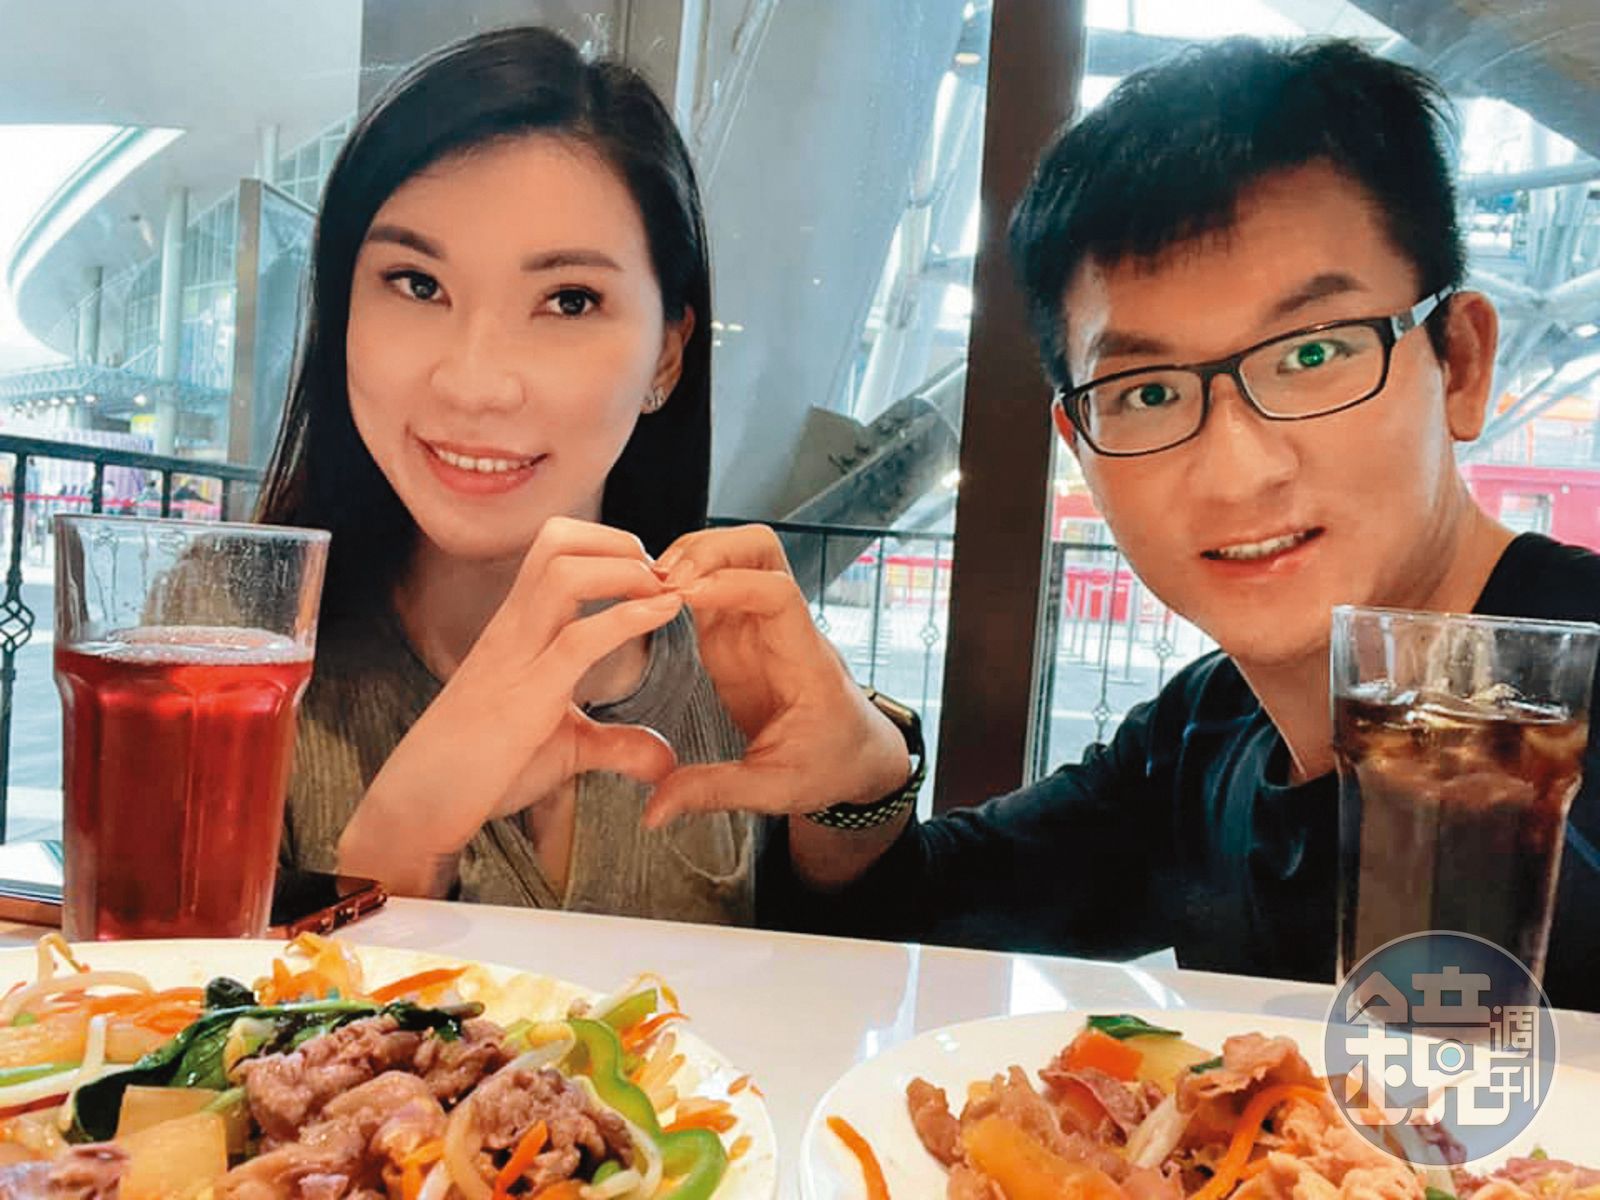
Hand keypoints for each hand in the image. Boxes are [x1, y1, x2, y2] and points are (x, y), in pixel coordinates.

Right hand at [340, 518, 683, 891]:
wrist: (421, 806)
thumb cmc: (482, 771)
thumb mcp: (564, 749)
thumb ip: (616, 745)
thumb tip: (664, 759)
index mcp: (518, 629)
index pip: (554, 550)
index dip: (608, 546)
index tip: (650, 579)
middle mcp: (514, 629)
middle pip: (557, 541)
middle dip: (618, 542)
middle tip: (661, 578)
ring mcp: (516, 657)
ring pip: (564, 572)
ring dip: (623, 569)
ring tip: (661, 591)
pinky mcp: (526, 695)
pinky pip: (578, 638)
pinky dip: (628, 617)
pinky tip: (663, 614)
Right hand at [643, 525, 910, 827]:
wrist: (854, 757)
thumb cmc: (827, 765)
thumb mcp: (775, 789)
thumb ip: (714, 792)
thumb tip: (654, 810)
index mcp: (804, 659)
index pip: (779, 594)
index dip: (732, 583)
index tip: (686, 594)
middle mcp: (784, 629)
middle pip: (761, 549)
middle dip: (712, 548)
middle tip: (665, 579)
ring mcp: (760, 625)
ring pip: (736, 556)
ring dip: (695, 555)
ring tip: (651, 585)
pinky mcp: (737, 633)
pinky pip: (713, 585)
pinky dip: (684, 577)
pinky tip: (653, 596)